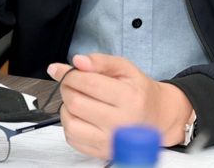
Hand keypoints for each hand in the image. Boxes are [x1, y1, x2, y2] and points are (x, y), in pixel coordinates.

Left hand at [46, 54, 192, 159]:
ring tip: (77, 99)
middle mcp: (121, 123)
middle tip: (71, 82)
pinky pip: (73, 139)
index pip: (88, 83)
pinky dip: (70, 124)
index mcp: (130, 98)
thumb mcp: (126, 68)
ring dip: (66, 108)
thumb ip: (101, 61)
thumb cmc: (139, 92)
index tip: (58, 69)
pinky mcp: (103, 153)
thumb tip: (78, 61)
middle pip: (76, 103)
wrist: (155, 117)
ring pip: (70, 124)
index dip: (68, 74)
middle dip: (67, 88)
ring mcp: (111, 141)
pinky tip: (80, 115)